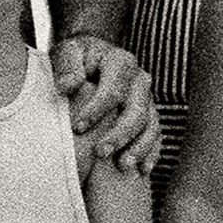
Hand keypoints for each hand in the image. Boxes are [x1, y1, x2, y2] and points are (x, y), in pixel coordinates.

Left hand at [50, 34, 155, 173]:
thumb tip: (69, 85)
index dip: (96, 110)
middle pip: (136, 111)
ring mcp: (147, 98)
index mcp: (120, 62)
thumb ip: (67, 65)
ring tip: (122, 166)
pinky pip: (156, 135)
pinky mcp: (149, 114)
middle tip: (99, 153)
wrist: (90, 56)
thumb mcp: (66, 52)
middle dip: (119, 134)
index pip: (112, 90)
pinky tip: (142, 170)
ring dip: (139, 147)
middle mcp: (139, 79)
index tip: (77, 127)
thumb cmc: (75, 58)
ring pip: (150, 125)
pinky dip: (151, 152)